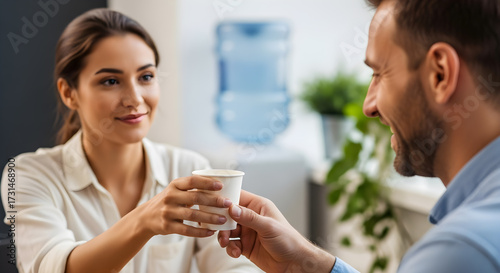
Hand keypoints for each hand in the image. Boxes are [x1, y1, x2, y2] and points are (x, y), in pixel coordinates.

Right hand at [137, 175, 231, 237]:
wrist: (146, 217)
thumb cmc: (169, 201)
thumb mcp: (176, 190)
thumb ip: (192, 188)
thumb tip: (220, 185)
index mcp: (175, 185)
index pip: (192, 181)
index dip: (207, 182)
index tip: (221, 186)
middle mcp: (170, 197)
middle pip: (195, 198)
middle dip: (214, 201)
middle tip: (228, 203)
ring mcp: (168, 212)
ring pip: (192, 215)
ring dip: (210, 218)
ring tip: (223, 219)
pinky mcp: (167, 226)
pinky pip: (186, 230)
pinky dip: (200, 232)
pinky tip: (211, 232)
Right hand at [218, 190, 335, 272]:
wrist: (294, 263)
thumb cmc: (288, 240)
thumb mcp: (268, 226)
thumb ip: (249, 217)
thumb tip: (232, 208)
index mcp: (258, 206)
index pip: (238, 196)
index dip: (225, 199)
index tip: (215, 204)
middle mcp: (251, 217)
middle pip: (228, 215)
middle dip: (222, 222)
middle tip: (219, 229)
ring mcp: (248, 232)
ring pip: (227, 230)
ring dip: (223, 236)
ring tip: (225, 242)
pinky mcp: (245, 246)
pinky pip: (231, 244)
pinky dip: (230, 248)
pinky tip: (235, 252)